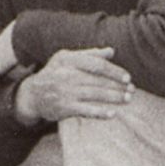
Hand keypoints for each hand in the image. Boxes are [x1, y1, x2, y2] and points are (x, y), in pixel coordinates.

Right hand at [14, 49, 133, 125]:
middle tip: (132, 90)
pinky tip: (112, 114)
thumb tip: (111, 51)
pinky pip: (85, 110)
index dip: (114, 71)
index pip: (96, 65)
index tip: (127, 78)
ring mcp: (65, 92)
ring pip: (94, 94)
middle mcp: (67, 75)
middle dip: (117, 86)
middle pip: (98, 80)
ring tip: (127, 99)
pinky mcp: (64, 108)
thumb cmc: (55, 73)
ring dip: (113, 97)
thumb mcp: (67, 58)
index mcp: (69, 60)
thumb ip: (90, 54)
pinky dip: (100, 112)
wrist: (33, 94)